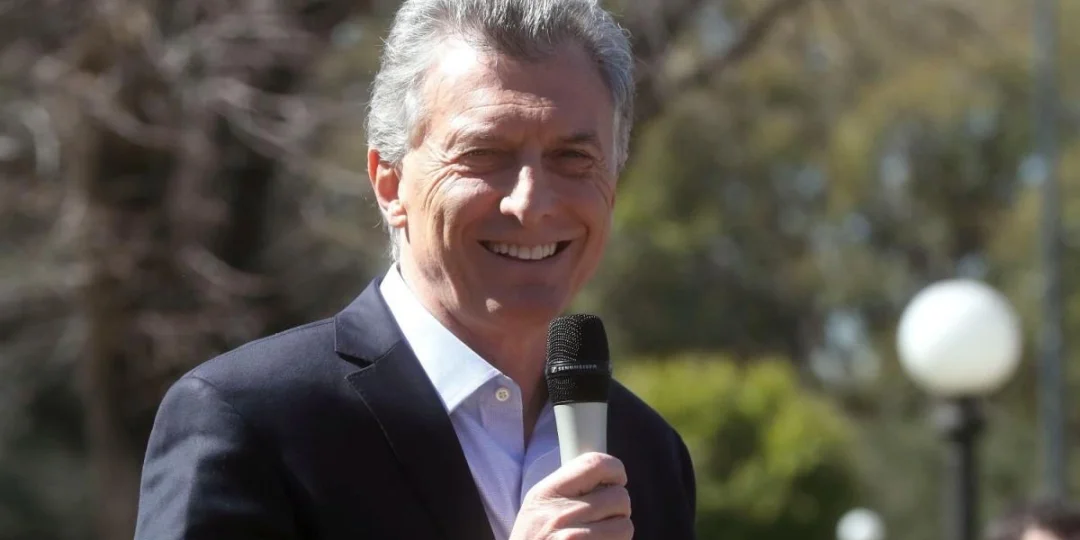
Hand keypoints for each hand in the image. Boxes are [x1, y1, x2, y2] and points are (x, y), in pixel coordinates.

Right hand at [509, 452, 632, 539]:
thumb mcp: (537, 508)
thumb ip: (567, 488)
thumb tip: (607, 475)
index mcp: (547, 494)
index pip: (595, 464)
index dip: (615, 470)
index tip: (616, 480)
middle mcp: (559, 515)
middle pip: (619, 497)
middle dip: (618, 509)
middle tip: (603, 519)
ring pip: (625, 526)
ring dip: (618, 533)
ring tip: (599, 537)